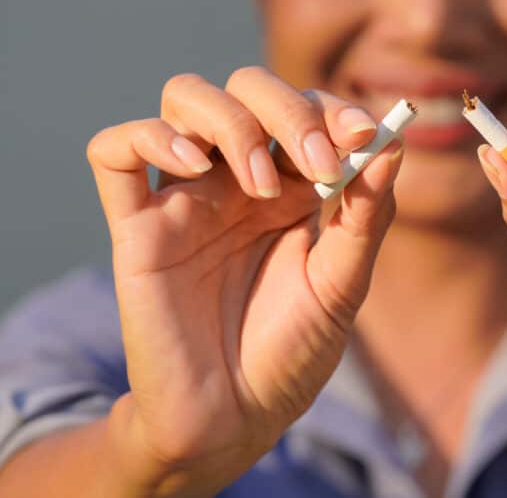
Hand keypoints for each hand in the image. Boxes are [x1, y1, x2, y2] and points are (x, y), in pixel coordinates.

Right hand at [85, 68, 401, 494]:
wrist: (233, 417)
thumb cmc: (292, 351)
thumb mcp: (342, 284)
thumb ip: (366, 215)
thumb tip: (392, 143)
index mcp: (291, 184)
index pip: (306, 106)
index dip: (334, 108)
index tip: (365, 136)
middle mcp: (236, 177)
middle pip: (247, 88)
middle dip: (289, 110)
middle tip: (319, 164)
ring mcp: (185, 195)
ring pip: (184, 96)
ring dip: (231, 121)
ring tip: (261, 184)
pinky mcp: (135, 224)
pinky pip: (114, 150)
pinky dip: (148, 135)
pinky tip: (191, 164)